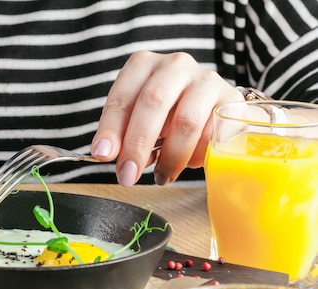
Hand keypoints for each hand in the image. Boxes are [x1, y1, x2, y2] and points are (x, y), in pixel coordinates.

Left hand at [91, 51, 243, 185]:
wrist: (211, 107)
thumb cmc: (164, 113)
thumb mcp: (135, 120)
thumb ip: (121, 135)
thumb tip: (105, 154)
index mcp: (143, 65)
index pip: (122, 97)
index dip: (111, 129)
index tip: (103, 155)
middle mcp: (175, 65)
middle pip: (154, 102)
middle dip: (138, 145)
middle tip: (128, 176)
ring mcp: (206, 79)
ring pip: (186, 121)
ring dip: (170, 157)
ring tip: (161, 176)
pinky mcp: (231, 100)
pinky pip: (213, 134)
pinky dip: (197, 156)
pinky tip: (188, 163)